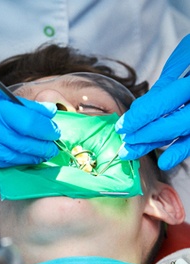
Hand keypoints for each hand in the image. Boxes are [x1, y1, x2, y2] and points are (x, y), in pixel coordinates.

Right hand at [0, 71, 59, 169]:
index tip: (54, 130)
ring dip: (31, 157)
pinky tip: (20, 157)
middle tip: (52, 146)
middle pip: (24, 144)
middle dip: (43, 147)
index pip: (30, 123)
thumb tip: (47, 112)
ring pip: (12, 158)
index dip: (47, 129)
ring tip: (41, 154)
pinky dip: (12, 161)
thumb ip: (20, 103)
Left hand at [115, 34, 189, 169]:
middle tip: (125, 140)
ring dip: (154, 144)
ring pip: (180, 134)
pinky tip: (164, 163)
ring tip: (131, 153)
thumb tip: (138, 110)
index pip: (160, 105)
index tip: (121, 127)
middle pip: (170, 125)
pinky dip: (180, 150)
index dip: (138, 118)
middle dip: (143, 135)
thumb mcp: (183, 59)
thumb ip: (163, 87)